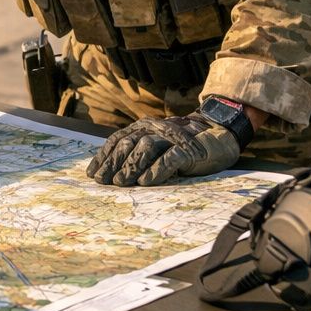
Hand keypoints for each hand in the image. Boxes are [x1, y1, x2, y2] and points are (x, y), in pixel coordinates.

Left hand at [86, 112, 242, 186]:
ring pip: (146, 147)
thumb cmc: (181, 147)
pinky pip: (170, 157)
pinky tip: (146, 182)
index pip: (118, 140)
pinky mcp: (189, 149)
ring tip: (121, 182)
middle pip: (129, 143)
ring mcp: (172, 138)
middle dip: (114, 163)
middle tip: (104, 181)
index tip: (93, 173)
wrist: (217, 136)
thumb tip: (112, 175)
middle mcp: (155, 129)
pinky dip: (157, 169)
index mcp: (144, 128)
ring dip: (132, 165)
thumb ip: (138, 156)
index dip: (104, 156)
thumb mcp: (157, 149)